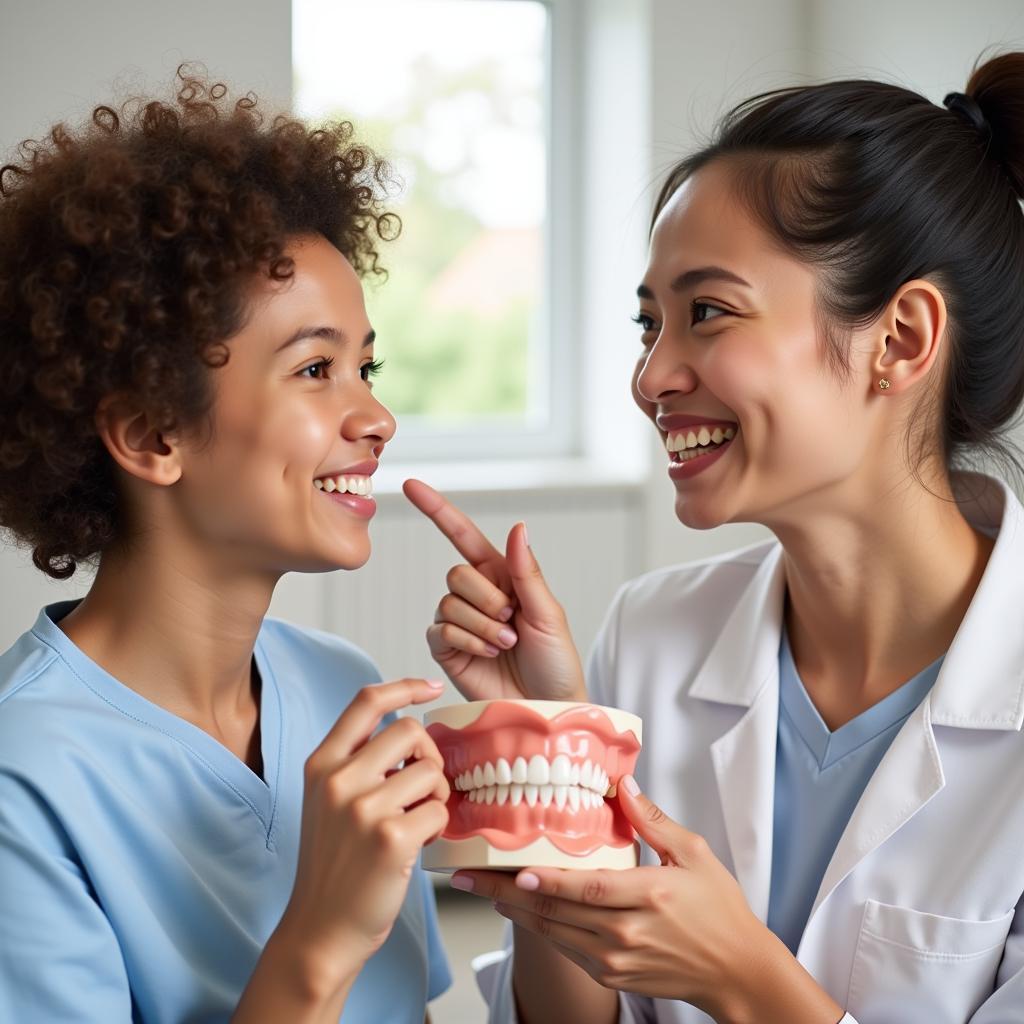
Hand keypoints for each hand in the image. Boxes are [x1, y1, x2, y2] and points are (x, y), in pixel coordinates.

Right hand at [278, 678, 449, 998]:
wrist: (321, 930)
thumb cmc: (335, 863)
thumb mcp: (330, 800)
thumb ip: (360, 763)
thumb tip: (413, 731)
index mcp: (321, 764)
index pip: (366, 701)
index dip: (404, 686)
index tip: (429, 688)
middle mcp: (338, 779)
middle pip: (409, 730)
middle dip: (428, 755)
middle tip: (423, 786)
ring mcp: (363, 808)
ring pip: (430, 771)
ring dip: (436, 794)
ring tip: (417, 821)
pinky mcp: (390, 838)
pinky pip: (438, 810)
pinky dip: (437, 826)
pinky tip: (416, 844)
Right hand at [403, 478, 585, 702]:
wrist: (546, 705)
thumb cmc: (555, 661)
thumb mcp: (549, 613)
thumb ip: (526, 572)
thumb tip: (517, 526)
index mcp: (501, 575)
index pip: (462, 535)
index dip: (437, 509)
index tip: (412, 485)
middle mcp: (476, 594)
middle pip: (456, 573)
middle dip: (487, 599)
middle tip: (512, 623)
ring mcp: (459, 621)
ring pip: (449, 601)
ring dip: (482, 625)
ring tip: (506, 643)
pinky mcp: (446, 649)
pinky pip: (441, 630)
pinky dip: (468, 640)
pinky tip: (488, 653)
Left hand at [451, 780, 842, 1022]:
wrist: (736, 971)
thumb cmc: (719, 909)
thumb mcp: (693, 853)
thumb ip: (652, 821)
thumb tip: (621, 785)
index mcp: (648, 895)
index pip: (586, 888)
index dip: (547, 882)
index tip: (511, 871)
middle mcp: (626, 932)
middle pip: (555, 913)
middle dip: (504, 894)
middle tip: (468, 878)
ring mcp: (616, 958)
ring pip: (553, 933)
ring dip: (514, 913)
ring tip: (481, 890)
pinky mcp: (612, 975)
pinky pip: (566, 949)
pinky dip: (540, 928)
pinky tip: (520, 910)